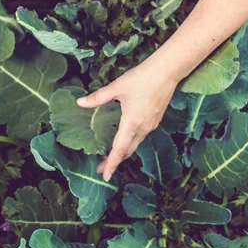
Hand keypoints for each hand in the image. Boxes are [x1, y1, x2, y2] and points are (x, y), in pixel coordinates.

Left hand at [76, 59, 179, 180]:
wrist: (167, 71)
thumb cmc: (142, 78)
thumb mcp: (117, 87)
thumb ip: (98, 97)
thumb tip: (80, 103)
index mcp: (131, 123)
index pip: (119, 150)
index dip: (111, 164)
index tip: (105, 175)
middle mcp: (143, 128)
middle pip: (127, 150)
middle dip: (115, 161)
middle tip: (102, 168)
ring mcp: (151, 124)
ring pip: (135, 144)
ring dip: (123, 151)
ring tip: (111, 156)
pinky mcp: (156, 119)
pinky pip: (142, 136)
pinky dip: (132, 142)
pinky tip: (126, 138)